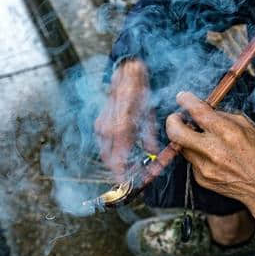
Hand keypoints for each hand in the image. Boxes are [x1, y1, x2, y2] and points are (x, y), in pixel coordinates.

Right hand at [94, 59, 158, 179]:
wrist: (126, 72)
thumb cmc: (140, 91)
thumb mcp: (150, 115)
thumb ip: (150, 137)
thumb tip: (153, 154)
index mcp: (120, 128)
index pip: (117, 160)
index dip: (123, 175)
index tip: (130, 183)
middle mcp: (107, 129)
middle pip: (109, 160)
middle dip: (122, 171)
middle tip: (137, 175)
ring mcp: (101, 126)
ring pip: (107, 153)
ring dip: (119, 162)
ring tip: (135, 165)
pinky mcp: (101, 123)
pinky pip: (106, 144)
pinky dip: (116, 152)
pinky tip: (129, 152)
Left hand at [165, 92, 254, 220]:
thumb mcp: (247, 128)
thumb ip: (223, 117)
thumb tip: (204, 110)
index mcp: (227, 133)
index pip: (197, 112)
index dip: (185, 101)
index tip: (182, 97)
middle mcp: (213, 150)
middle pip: (176, 132)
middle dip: (172, 121)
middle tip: (176, 117)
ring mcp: (204, 167)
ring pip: (182, 147)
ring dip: (186, 138)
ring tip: (199, 137)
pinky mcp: (201, 179)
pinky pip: (191, 161)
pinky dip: (197, 154)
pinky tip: (211, 156)